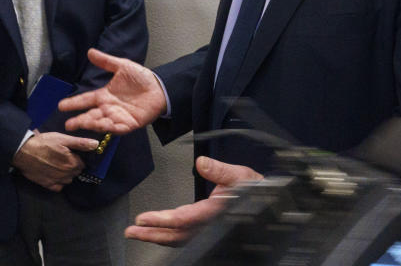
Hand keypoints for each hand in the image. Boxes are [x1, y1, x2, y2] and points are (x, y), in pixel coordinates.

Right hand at [11, 131, 98, 191]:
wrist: (23, 151)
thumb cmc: (43, 143)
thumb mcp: (62, 139)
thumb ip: (80, 143)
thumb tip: (96, 144)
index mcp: (71, 163)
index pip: (83, 164)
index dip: (77, 157)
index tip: (71, 153)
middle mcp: (66, 175)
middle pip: (76, 172)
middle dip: (73, 165)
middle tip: (63, 156)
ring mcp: (57, 181)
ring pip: (68, 179)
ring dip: (66, 173)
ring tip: (57, 163)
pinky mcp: (47, 185)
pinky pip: (58, 187)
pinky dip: (58, 182)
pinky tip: (53, 172)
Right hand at [58, 48, 166, 133]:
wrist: (160, 87)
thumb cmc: (141, 78)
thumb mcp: (122, 66)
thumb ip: (106, 62)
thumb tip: (90, 52)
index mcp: (105, 95)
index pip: (86, 100)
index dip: (74, 103)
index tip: (61, 106)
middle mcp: (109, 108)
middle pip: (91, 115)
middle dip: (79, 120)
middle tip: (68, 125)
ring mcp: (118, 117)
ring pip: (102, 123)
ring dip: (93, 124)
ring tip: (84, 124)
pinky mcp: (130, 124)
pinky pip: (118, 128)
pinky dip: (111, 128)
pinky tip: (104, 127)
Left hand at [125, 156, 261, 245]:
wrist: (269, 203)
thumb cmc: (255, 189)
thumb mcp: (240, 175)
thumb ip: (220, 170)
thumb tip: (201, 162)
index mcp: (215, 212)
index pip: (184, 219)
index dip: (162, 220)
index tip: (143, 219)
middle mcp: (210, 225)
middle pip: (177, 234)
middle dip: (152, 234)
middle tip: (131, 231)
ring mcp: (208, 230)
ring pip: (179, 239)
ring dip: (156, 237)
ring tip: (137, 233)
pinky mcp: (207, 230)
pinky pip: (185, 237)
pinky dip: (168, 237)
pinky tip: (157, 233)